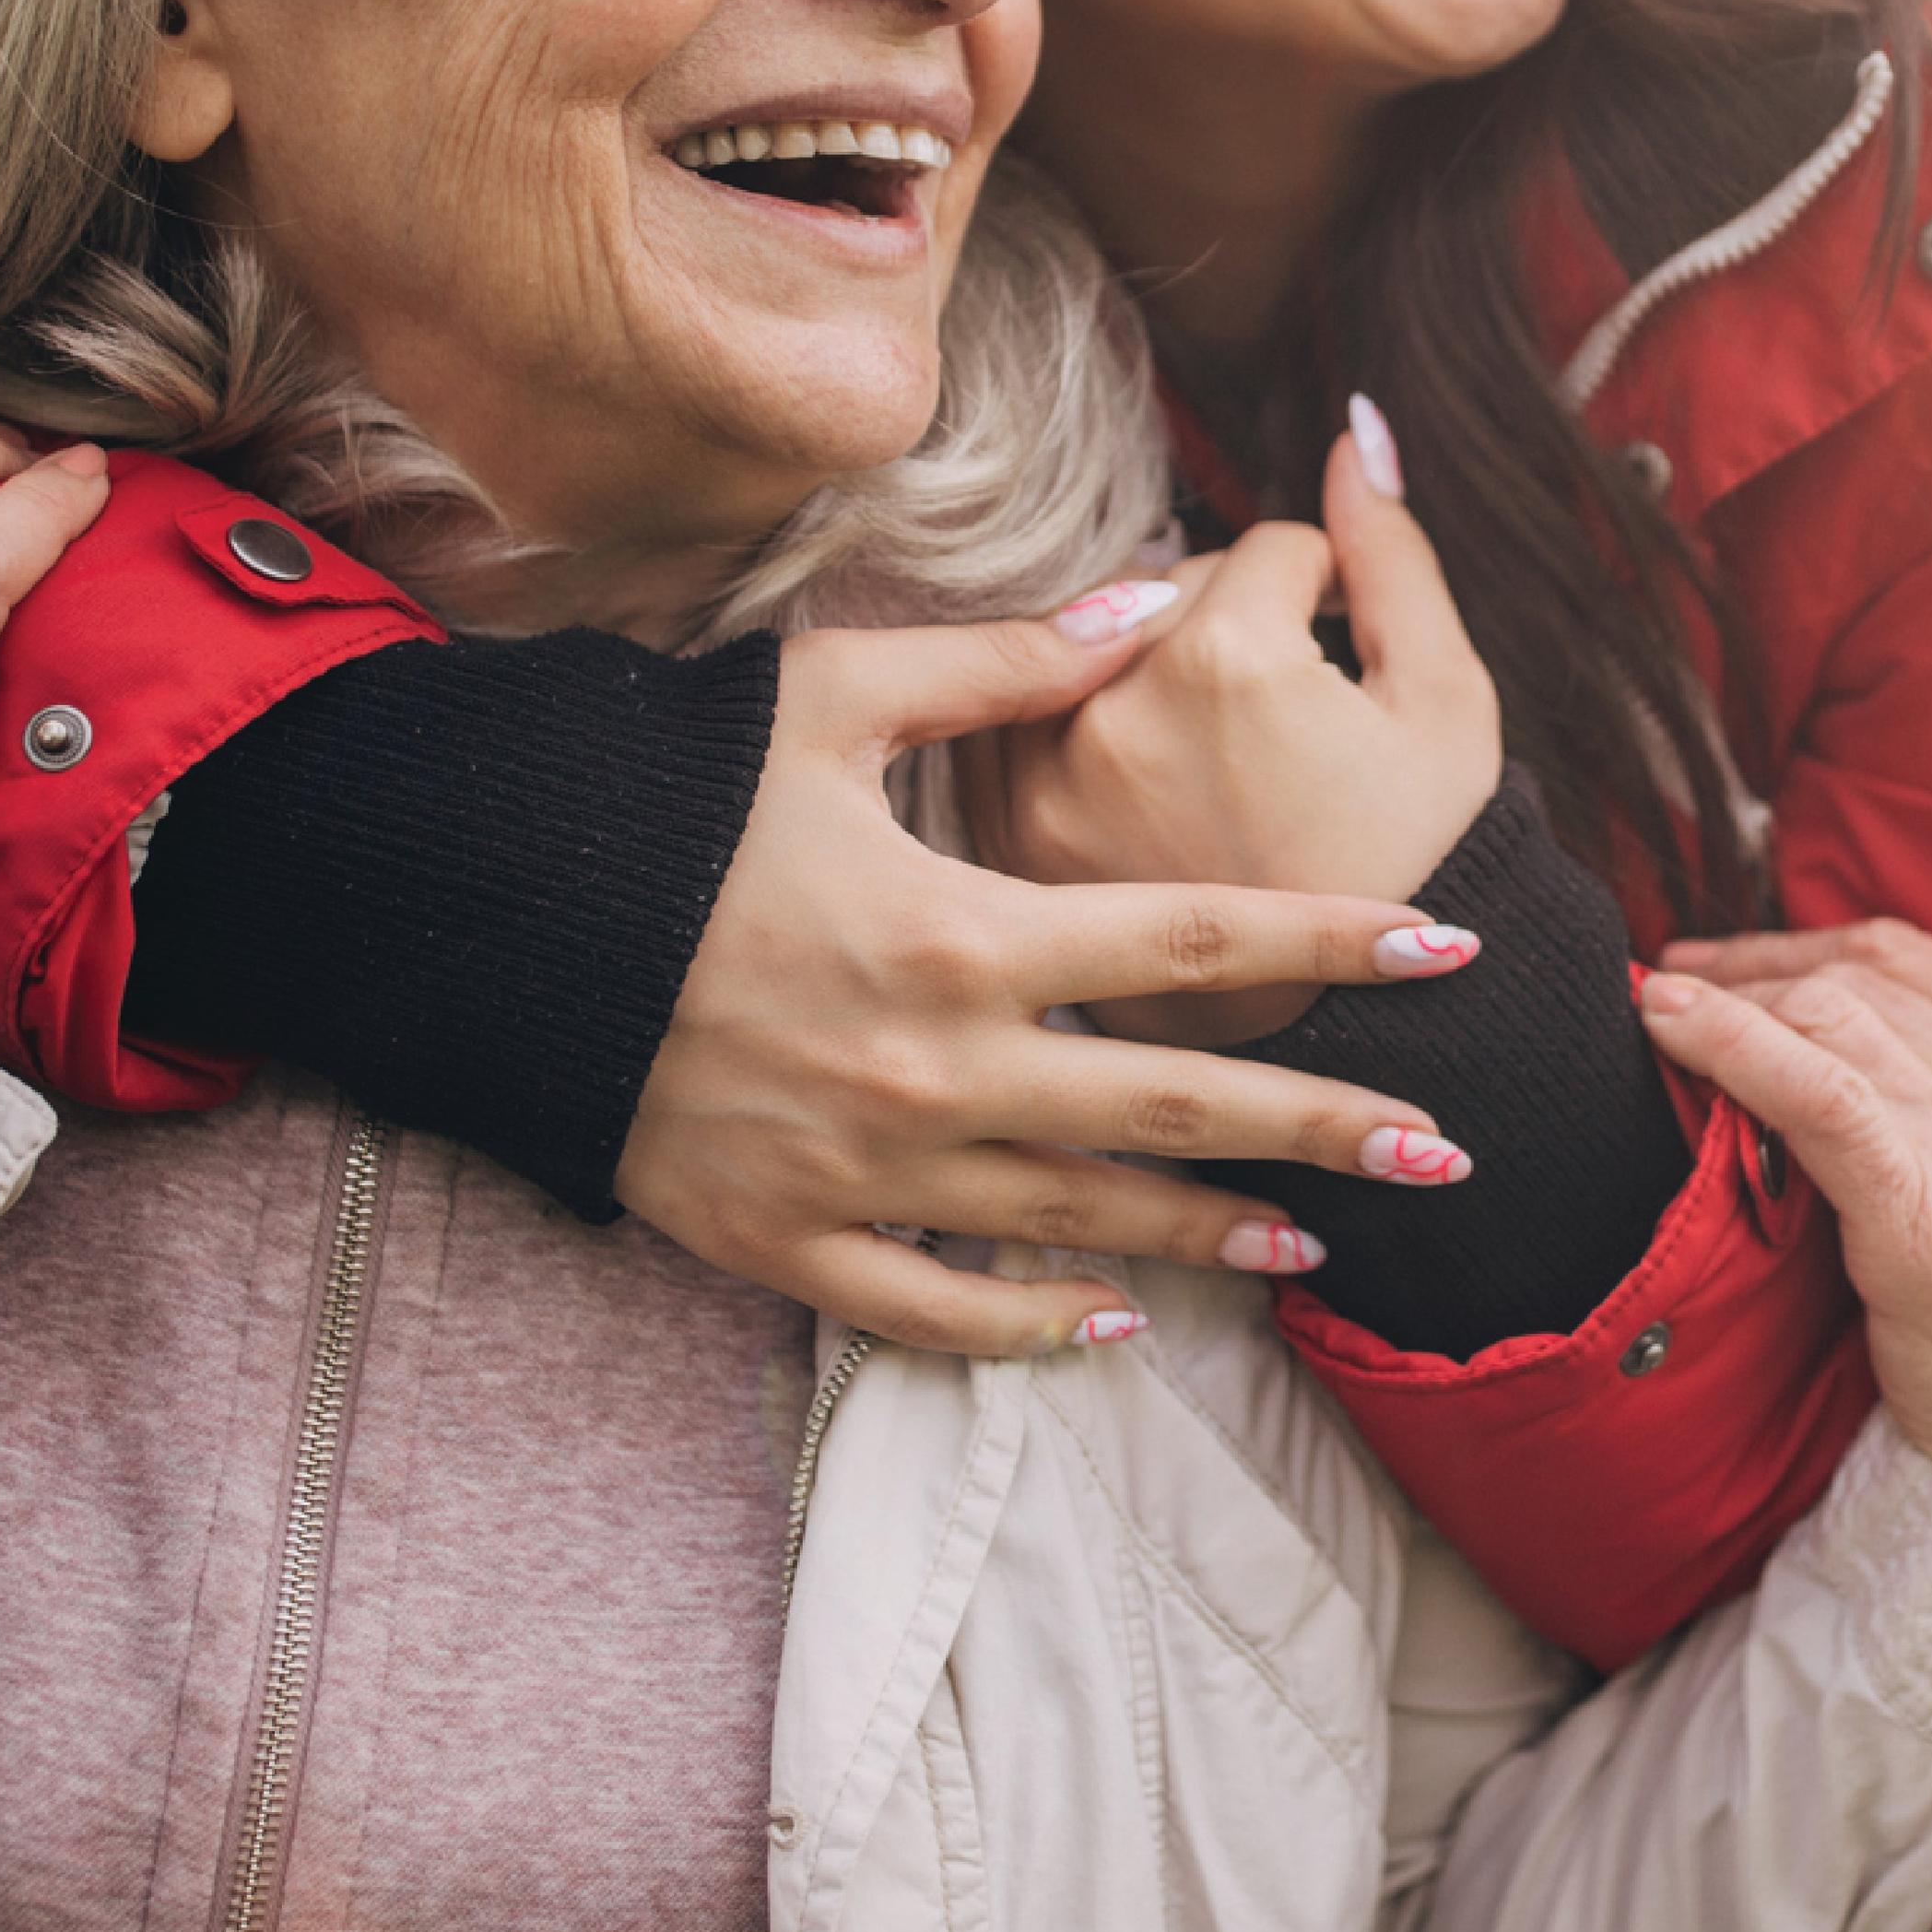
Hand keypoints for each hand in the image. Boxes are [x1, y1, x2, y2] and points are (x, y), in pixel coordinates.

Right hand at [614, 599, 1484, 1360]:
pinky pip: (935, 1310)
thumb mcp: (826, 698)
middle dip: (1325, 1135)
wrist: (483, 925)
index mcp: (962, 932)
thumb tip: (1152, 603)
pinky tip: (1116, 1327)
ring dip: (1210, 1240)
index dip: (1332, 946)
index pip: (1195, 941)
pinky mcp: (788, 1241)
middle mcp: (937, 1072)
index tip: (1446, 954)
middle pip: (1174, 1111)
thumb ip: (1002, 663)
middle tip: (1448, 1163)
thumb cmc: (660, 798)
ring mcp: (866, 1174)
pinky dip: (1033, 1328)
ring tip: (1319, 1253)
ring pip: (1080, 1226)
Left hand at [958, 397, 1503, 1042]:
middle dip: (1232, 626)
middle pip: (1167, 590)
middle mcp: (1111, 709)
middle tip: (1285, 718)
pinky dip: (1079, 726)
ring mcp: (1047, 775)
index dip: (1324, 591)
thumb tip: (1356, 431)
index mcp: (1223, 661)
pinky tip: (1147, 778)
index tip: (1341, 662)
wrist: (1347, 1039)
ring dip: (1144, 666)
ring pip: (1090, 649)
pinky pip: (1031, 723)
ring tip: (1214, 746)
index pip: (1267, 549)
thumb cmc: (1418, 866)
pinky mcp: (1011, 834)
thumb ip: (1394, 556)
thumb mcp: (1444, 704)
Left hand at [1635, 920, 1931, 1520]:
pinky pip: (1815, 1090)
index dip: (1786, 947)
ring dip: (1720, 1004)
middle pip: (1850, 981)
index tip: (1716, 963)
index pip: (1898, 954)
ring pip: (1823, 1018)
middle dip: (1741, 975)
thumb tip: (1825, 1022)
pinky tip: (1667, 1023)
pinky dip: (1729, 1043)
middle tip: (1670, 992)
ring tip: (1656, 1015)